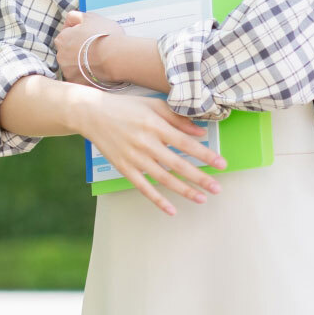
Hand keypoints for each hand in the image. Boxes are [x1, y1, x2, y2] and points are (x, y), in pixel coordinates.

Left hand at [55, 9, 124, 85]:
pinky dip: (88, 76)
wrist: (117, 57)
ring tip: (98, 61)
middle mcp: (61, 56)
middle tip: (95, 49)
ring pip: (74, 67)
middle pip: (68, 52)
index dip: (78, 35)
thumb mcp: (90, 17)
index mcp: (62, 39)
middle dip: (79, 51)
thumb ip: (76, 16)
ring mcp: (68, 71)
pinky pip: (81, 79)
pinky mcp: (77, 83)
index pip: (66, 36)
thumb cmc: (105, 35)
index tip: (89, 37)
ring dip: (82, 64)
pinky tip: (98, 72)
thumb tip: (71, 20)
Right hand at [78, 93, 227, 214]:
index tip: (221, 164)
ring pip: (163, 178)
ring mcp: (134, 158)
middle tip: (218, 188)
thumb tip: (200, 131)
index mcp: (155, 125)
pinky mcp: (124, 168)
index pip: (186, 143)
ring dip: (184, 190)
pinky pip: (143, 187)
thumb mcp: (153, 104)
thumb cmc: (126, 107)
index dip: (205, 155)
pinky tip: (171, 210)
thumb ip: (177, 118)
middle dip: (200, 177)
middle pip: (178, 164)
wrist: (92, 114)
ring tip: (202, 198)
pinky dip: (158, 200)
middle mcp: (146, 143)